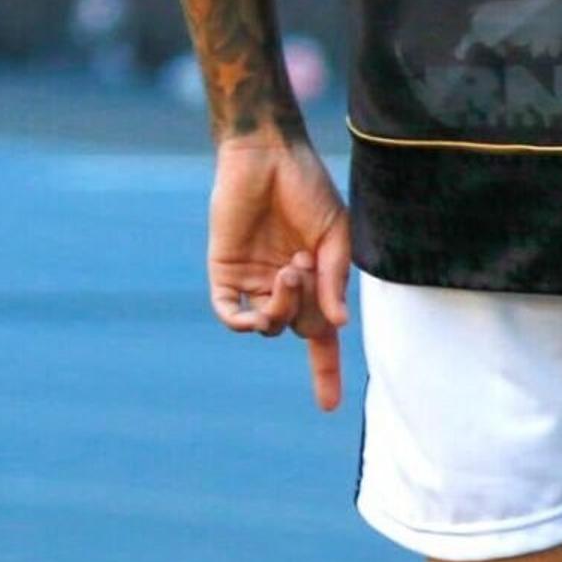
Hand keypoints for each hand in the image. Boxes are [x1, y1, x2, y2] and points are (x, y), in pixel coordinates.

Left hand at [208, 134, 351, 412]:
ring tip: (290, 269)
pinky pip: (230, 313)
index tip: (329, 407)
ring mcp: (254, 281)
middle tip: (308, 270)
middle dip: (308, 312)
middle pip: (298, 329)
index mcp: (316, 279)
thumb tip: (336, 325)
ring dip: (282, 308)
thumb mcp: (335, 234)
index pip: (322, 337)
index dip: (326, 372)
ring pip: (267, 324)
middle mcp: (285, 286)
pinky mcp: (225, 272)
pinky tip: (258, 302)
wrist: (267, 155)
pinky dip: (243, 318)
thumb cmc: (308, 187)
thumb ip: (335, 279)